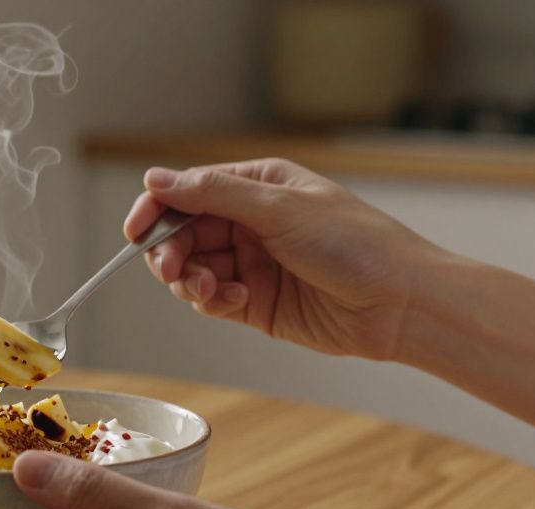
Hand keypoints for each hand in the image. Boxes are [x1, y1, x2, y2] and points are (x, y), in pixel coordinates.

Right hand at [125, 158, 445, 360]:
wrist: (400, 304)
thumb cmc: (356, 245)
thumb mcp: (279, 209)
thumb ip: (212, 194)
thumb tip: (156, 178)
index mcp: (258, 186)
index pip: (188, 191)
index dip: (156, 209)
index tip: (135, 231)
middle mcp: (250, 222)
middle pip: (182, 233)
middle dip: (171, 252)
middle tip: (175, 269)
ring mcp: (252, 263)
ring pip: (192, 269)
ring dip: (190, 280)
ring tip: (211, 289)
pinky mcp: (255, 303)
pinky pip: (211, 299)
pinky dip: (212, 301)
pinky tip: (234, 301)